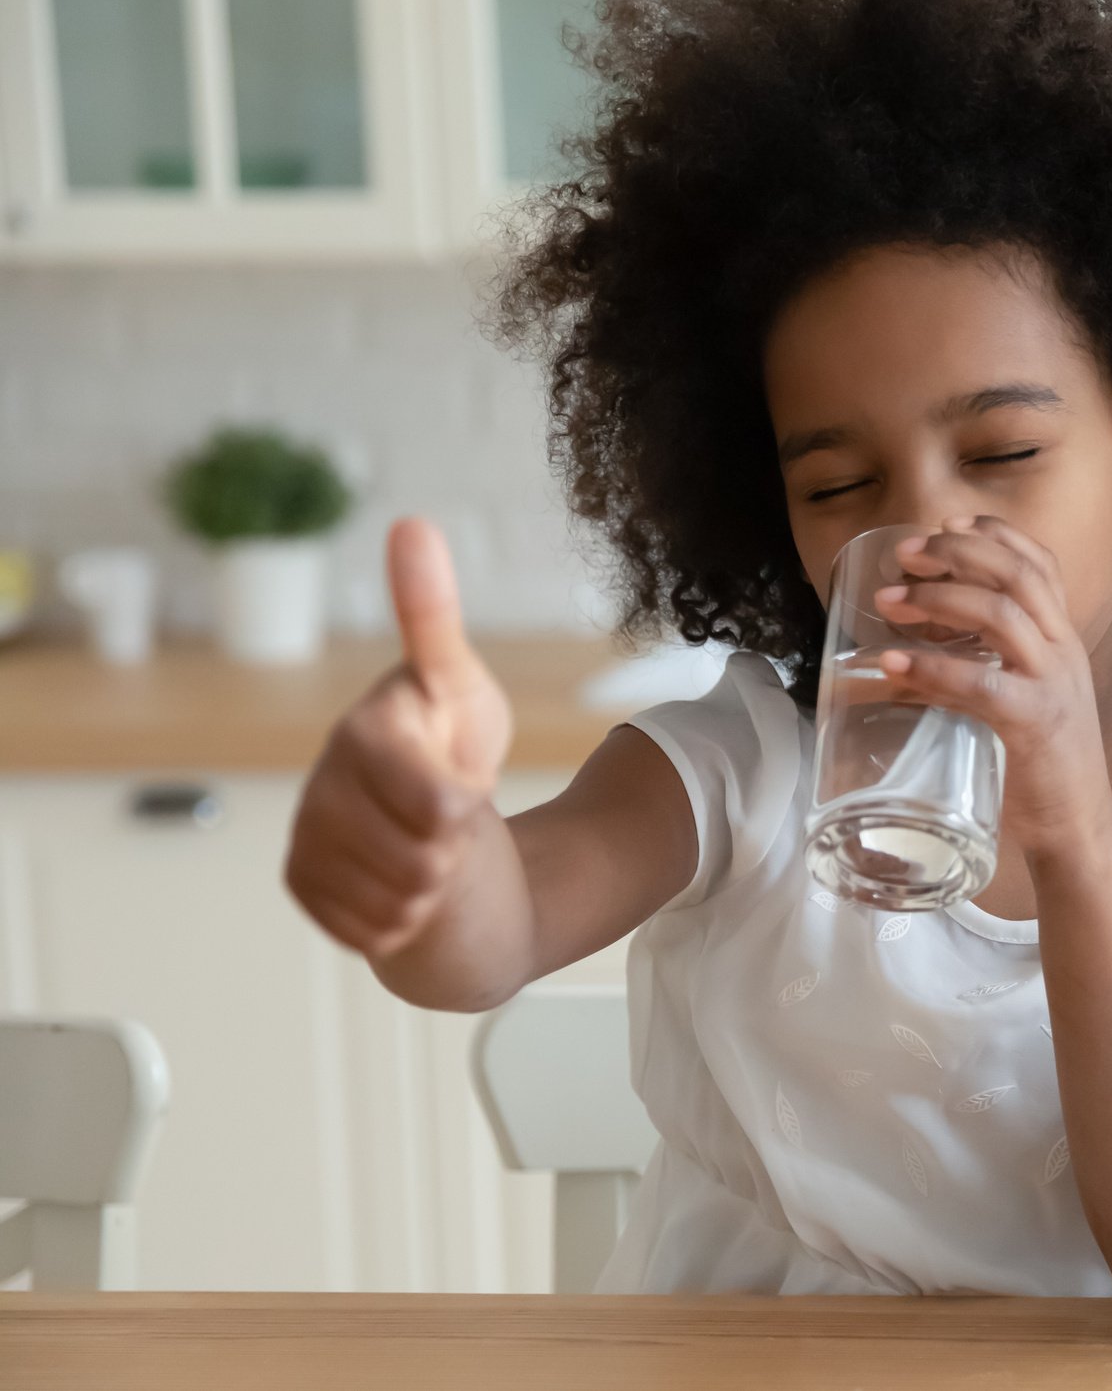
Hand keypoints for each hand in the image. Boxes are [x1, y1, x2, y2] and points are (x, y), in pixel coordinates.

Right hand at [285, 518, 512, 958]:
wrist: (429, 815)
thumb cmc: (449, 740)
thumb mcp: (460, 682)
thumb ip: (432, 616)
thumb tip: (411, 525)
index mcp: (365, 731)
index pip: (442, 804)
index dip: (466, 807)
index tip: (463, 783)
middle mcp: (322, 783)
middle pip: (423, 863)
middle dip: (451, 850)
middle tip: (445, 820)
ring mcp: (306, 836)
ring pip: (398, 903)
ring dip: (429, 886)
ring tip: (424, 845)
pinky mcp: (302, 883)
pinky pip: (371, 930)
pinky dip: (400, 917)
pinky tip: (396, 879)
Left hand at [867, 515, 1111, 842]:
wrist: (1079, 828)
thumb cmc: (1041, 768)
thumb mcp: (1017, 704)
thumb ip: (973, 675)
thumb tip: (898, 665)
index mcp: (1062, 642)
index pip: (1040, 565)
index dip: (995, 534)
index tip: (948, 521)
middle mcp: (1063, 653)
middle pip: (1018, 575)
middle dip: (958, 552)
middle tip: (907, 553)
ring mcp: (1052, 685)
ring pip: (1002, 614)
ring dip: (938, 599)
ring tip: (889, 601)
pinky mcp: (1034, 723)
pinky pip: (981, 683)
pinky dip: (931, 667)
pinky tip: (892, 663)